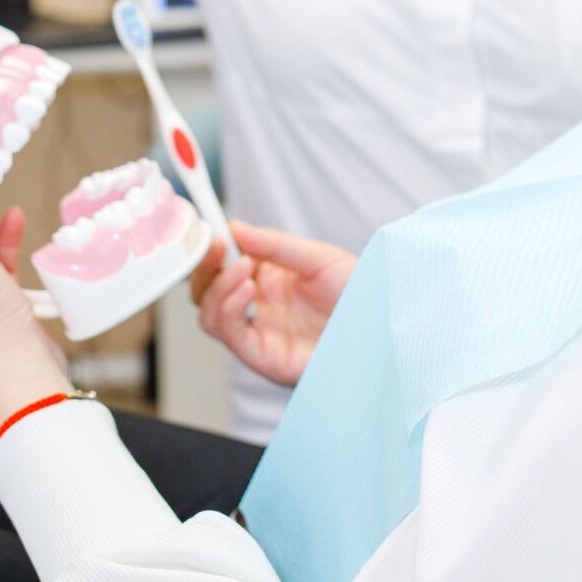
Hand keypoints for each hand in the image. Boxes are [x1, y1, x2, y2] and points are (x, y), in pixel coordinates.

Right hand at [190, 221, 356, 386]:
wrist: (377, 327)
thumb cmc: (356, 295)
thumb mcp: (317, 258)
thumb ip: (275, 245)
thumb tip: (235, 227)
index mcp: (267, 277)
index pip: (223, 263)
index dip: (209, 246)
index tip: (206, 226)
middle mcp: (257, 305)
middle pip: (206, 290)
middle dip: (204, 266)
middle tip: (215, 245)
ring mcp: (258, 330)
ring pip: (209, 313)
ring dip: (217, 287)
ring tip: (243, 268)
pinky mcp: (262, 355)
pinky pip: (230, 335)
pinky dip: (229, 309)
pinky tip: (248, 290)